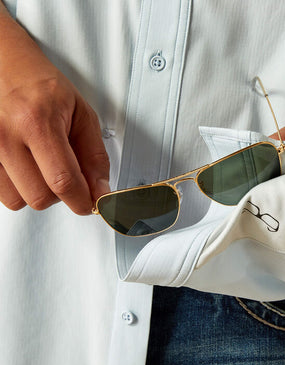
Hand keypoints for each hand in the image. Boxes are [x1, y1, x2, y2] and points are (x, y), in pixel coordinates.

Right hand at [0, 13, 109, 214]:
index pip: (63, 181)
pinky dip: (18, 187)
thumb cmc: (43, 87)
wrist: (4, 64)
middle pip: (39, 198)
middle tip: (65, 176)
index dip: (81, 201)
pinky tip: (24, 167)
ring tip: (41, 166)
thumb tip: (100, 191)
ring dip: (36, 192)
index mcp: (38, 122)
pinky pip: (0, 193)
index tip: (89, 204)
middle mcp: (5, 135)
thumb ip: (94, 156)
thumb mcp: (82, 114)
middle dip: (60, 195)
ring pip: (17, 201)